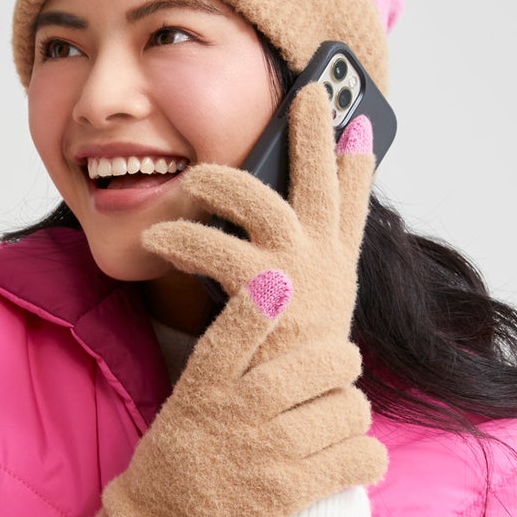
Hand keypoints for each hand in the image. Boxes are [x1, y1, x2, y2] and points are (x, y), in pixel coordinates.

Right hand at [23, 249, 381, 516]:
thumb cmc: (172, 473)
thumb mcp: (182, 409)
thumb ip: (225, 375)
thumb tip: (277, 332)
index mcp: (204, 388)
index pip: (236, 330)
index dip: (262, 305)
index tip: (281, 285)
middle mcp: (238, 412)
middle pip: (321, 365)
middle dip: (342, 365)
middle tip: (341, 372)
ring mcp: (266, 451)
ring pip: (347, 410)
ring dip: (355, 416)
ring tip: (345, 424)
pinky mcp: (287, 493)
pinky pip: (355, 461)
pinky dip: (369, 459)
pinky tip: (361, 461)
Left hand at [141, 84, 377, 372]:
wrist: (286, 420)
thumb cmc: (283, 371)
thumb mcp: (306, 317)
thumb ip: (302, 274)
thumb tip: (289, 249)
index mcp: (334, 268)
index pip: (352, 204)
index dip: (356, 162)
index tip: (357, 120)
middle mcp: (325, 263)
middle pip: (322, 183)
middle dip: (314, 135)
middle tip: (307, 95)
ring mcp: (299, 273)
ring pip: (261, 200)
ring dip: (220, 183)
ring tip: (188, 182)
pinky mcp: (268, 291)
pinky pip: (218, 245)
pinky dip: (184, 237)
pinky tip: (158, 238)